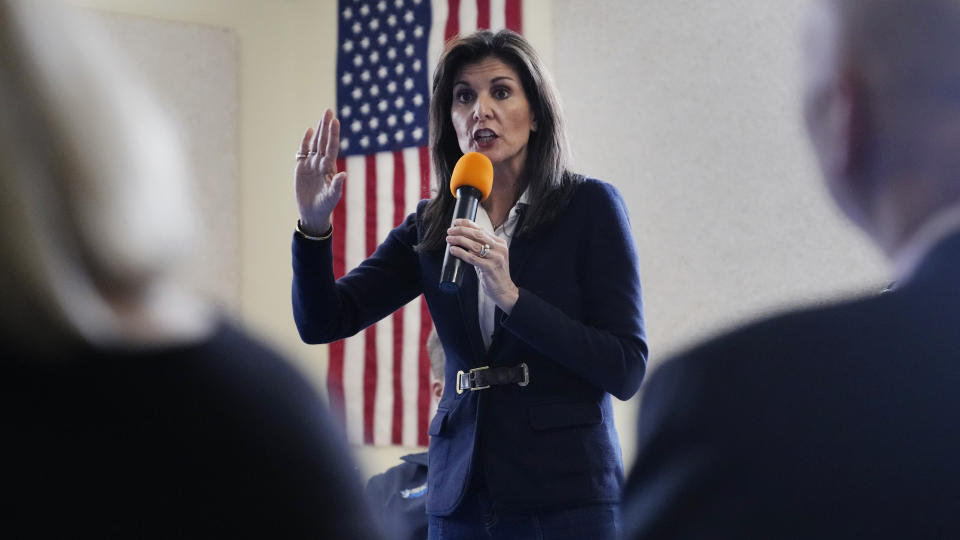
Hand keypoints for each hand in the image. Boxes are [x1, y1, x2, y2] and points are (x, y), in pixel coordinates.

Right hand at [295, 109, 345, 234]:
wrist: (313, 213)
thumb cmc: (325, 206)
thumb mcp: (332, 197)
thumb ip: (337, 185)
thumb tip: (344, 175)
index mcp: (330, 168)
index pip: (332, 147)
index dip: (333, 134)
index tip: (335, 121)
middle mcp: (321, 163)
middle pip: (324, 141)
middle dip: (326, 126)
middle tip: (328, 110)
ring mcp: (312, 164)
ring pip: (315, 143)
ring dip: (318, 130)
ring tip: (322, 116)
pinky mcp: (301, 168)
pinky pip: (303, 152)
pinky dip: (305, 142)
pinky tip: (309, 131)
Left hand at [446, 219, 519, 312]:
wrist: (503, 290)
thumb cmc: (494, 273)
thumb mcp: (490, 256)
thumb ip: (481, 247)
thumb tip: (462, 238)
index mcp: (500, 243)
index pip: (482, 229)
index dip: (467, 224)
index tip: (456, 222)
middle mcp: (499, 248)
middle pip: (477, 234)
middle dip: (461, 230)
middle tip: (450, 231)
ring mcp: (495, 258)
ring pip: (474, 245)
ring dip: (459, 240)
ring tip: (449, 239)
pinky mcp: (490, 267)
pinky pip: (472, 258)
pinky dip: (461, 253)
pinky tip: (454, 250)